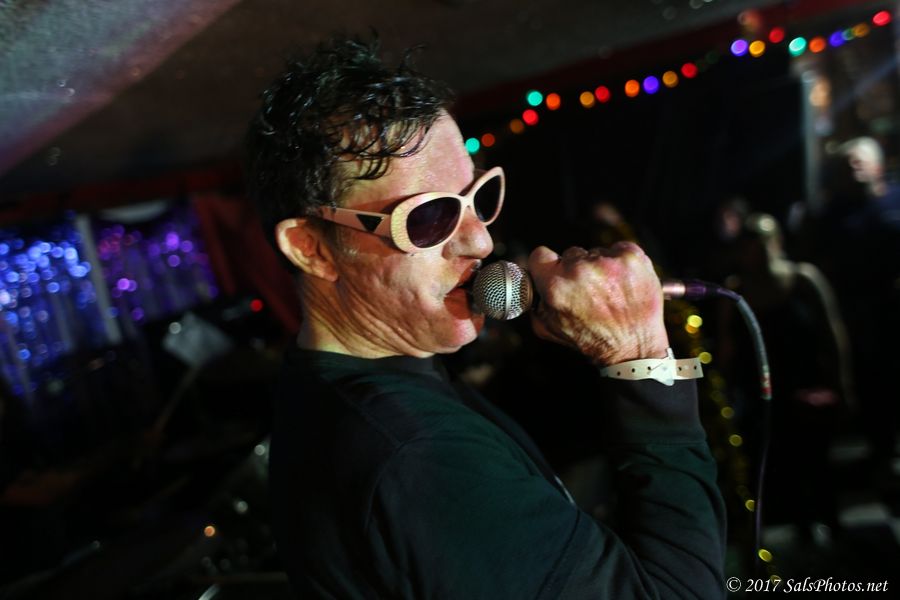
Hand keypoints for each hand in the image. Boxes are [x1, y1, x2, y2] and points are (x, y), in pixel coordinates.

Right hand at [527, 242, 669, 364]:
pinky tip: (622, 283)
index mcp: (556, 286)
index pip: (540, 255)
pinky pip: (617, 249)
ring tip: (609, 292)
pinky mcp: (632, 257)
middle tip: (587, 293)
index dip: (546, 265)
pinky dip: (619, 263)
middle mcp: (581, 270)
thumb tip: (529, 283)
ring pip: (595, 253)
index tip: (554, 272)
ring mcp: (609, 262)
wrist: (633, 348)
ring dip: (599, 268)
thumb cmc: (591, 340)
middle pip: (570, 254)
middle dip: (575, 270)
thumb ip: (534, 301)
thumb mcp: (548, 327)